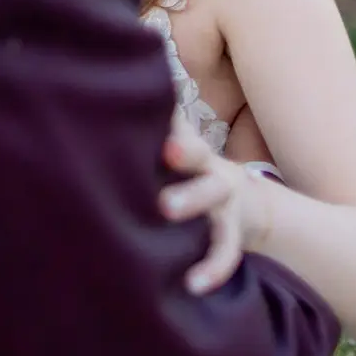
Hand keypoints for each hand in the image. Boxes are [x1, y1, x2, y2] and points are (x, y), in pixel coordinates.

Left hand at [158, 114, 273, 294]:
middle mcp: (211, 172)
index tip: (160, 134)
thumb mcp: (174, 141)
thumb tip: (110, 67)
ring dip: (201, 230)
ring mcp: (224, 206)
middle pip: (203, 164)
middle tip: (164, 180)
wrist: (244, 202)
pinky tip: (193, 288)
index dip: (172, 129)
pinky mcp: (230, 236)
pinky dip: (211, 271)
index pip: (182, 131)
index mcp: (191, 148)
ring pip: (217, 214)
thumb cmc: (187, 166)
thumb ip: (152, 120)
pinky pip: (224, 254)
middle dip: (188, 165)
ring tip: (179, 246)